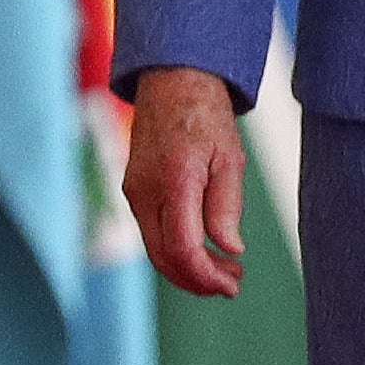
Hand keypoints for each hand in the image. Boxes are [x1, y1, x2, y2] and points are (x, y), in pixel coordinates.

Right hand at [124, 65, 246, 297]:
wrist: (172, 80)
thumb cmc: (206, 114)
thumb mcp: (230, 157)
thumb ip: (227, 206)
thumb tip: (230, 249)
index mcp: (175, 180)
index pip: (182, 248)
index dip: (206, 276)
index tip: (231, 284)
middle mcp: (146, 191)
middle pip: (164, 258)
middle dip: (198, 281)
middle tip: (231, 284)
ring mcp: (135, 191)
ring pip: (156, 249)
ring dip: (187, 269)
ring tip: (224, 269)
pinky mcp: (133, 190)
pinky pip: (152, 231)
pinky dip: (175, 249)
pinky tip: (203, 248)